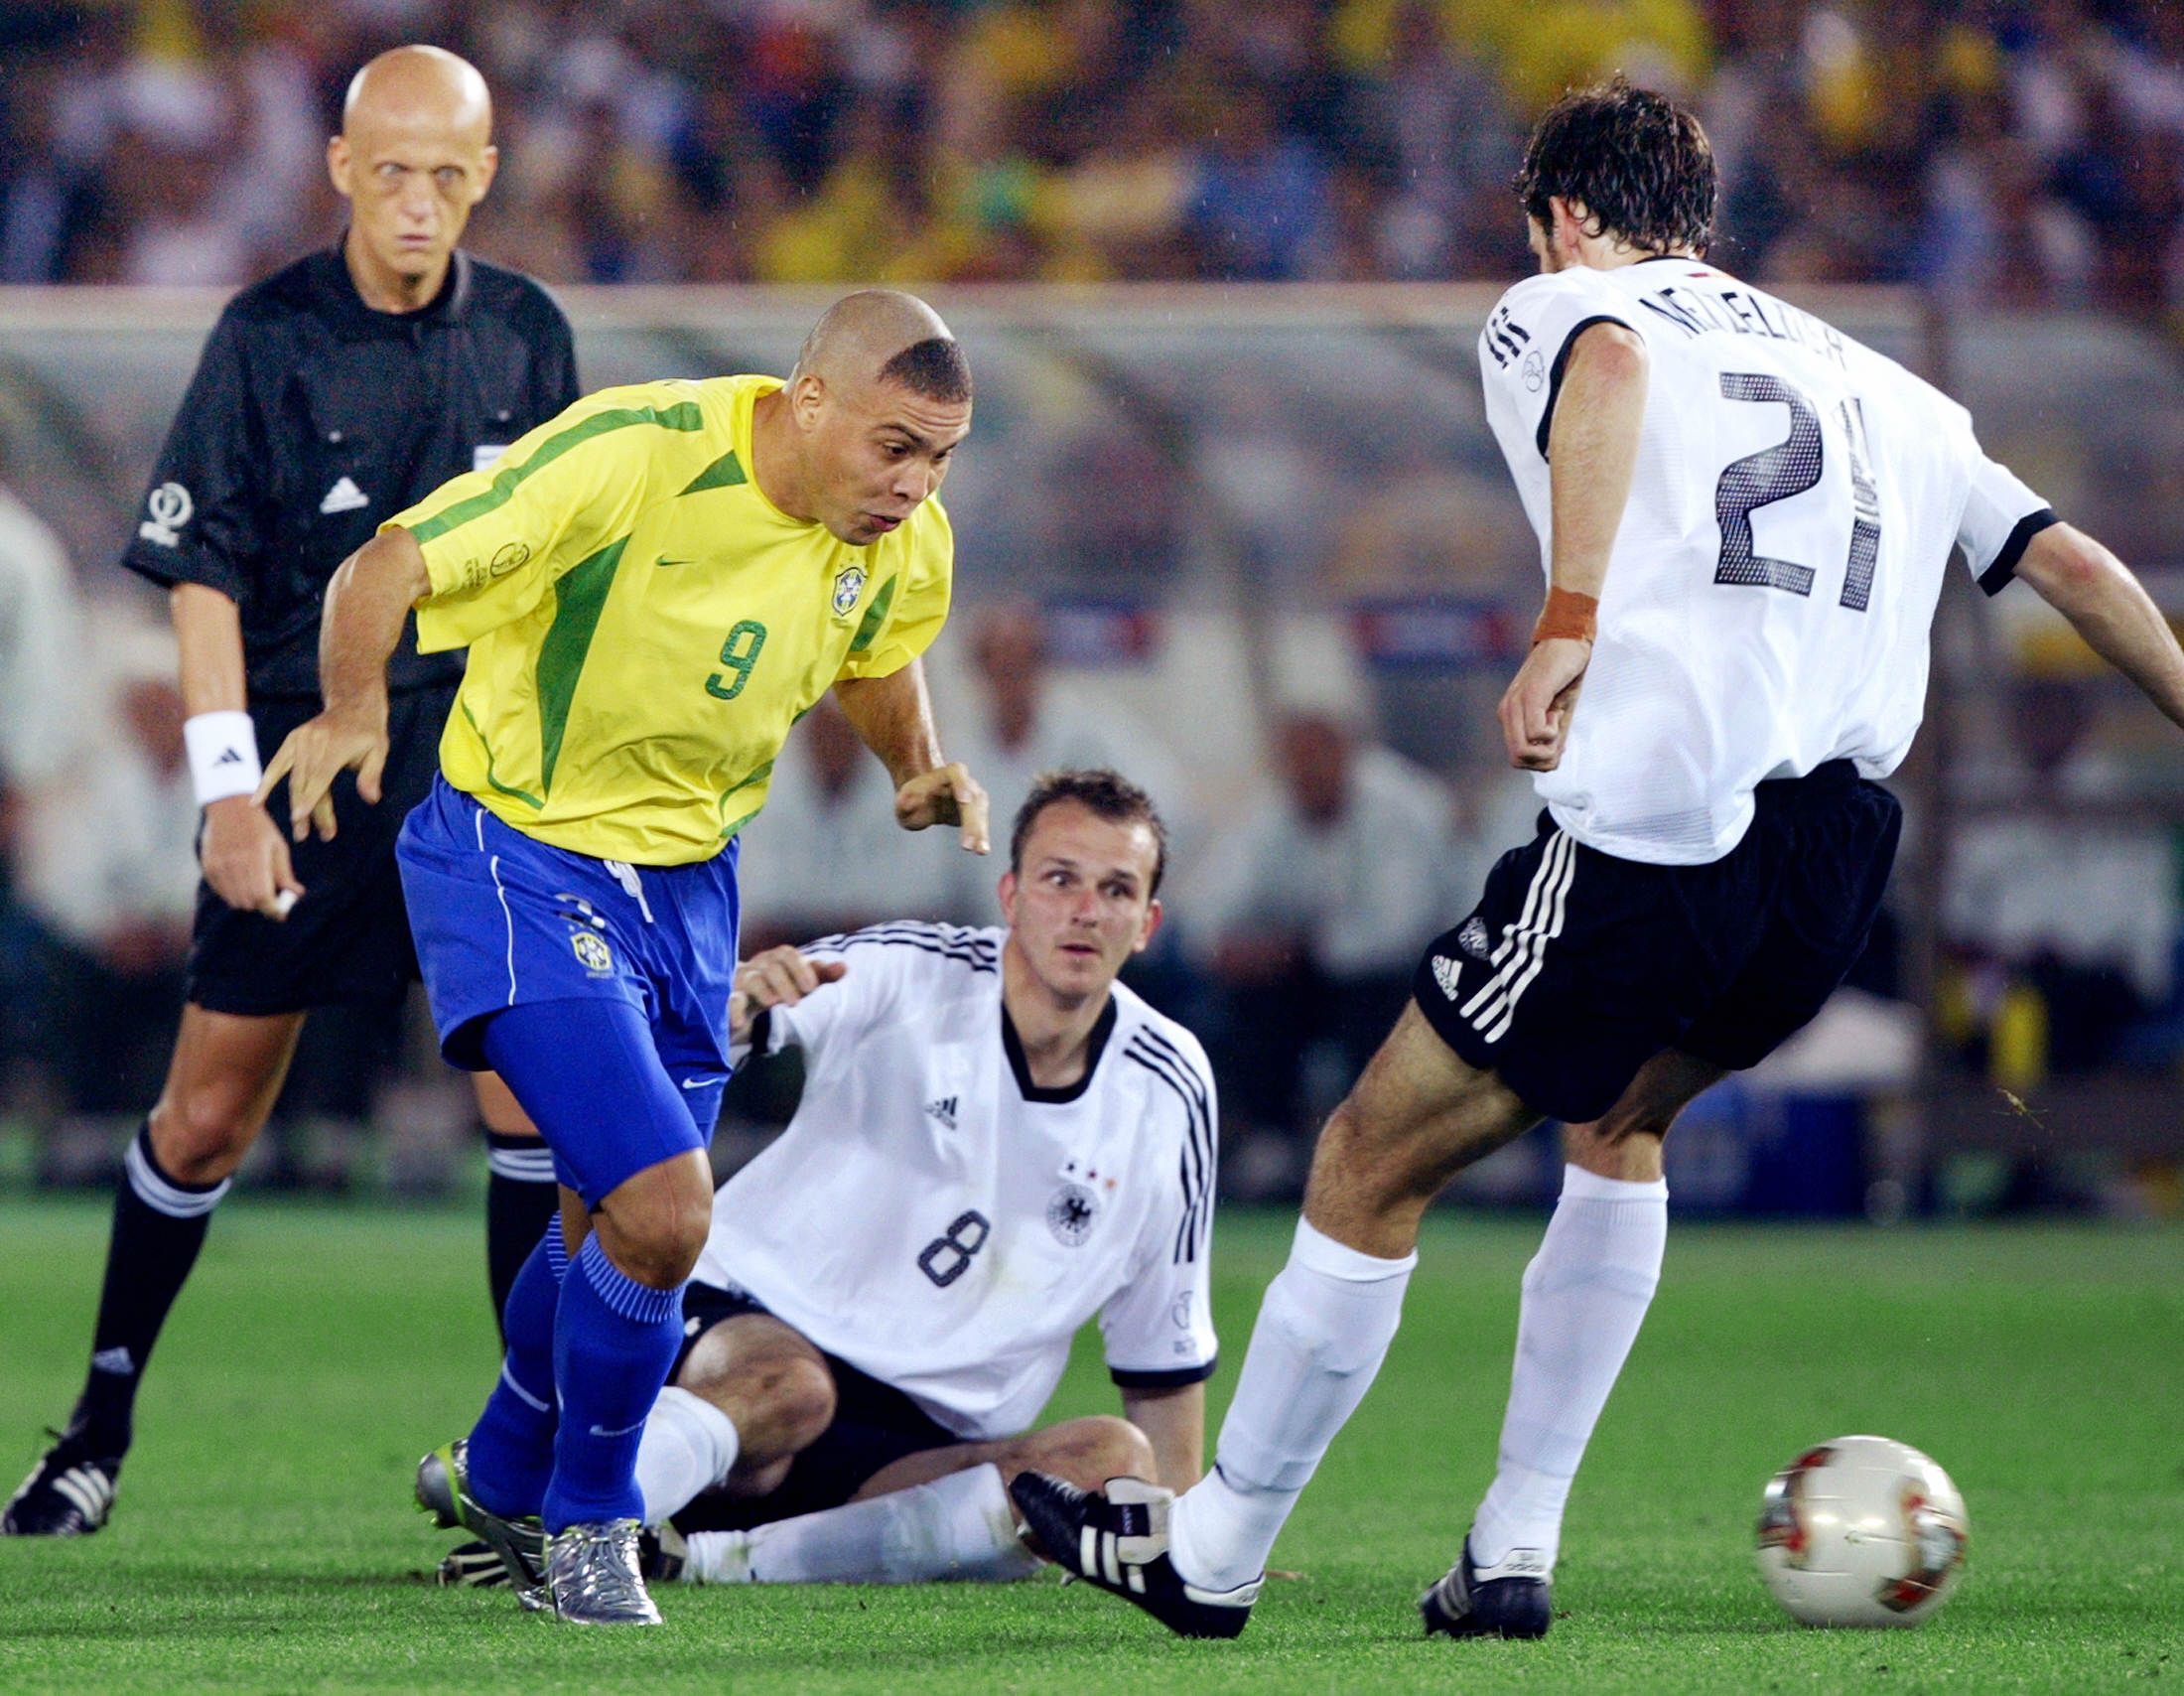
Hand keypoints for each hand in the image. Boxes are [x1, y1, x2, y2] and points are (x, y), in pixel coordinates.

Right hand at [199, 794, 304, 918]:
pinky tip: (240, 880)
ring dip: (247, 900)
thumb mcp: (278, 846)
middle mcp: (234, 864)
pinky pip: (221, 892)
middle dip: (262, 905)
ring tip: (255, 886)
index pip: (263, 896)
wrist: (229, 808)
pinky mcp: (207, 867)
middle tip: (270, 897)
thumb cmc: (260, 828)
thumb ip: (284, 873)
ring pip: (234, 900)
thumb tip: (296, 894)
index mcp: (255, 858)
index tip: (281, 913)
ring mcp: (218, 866)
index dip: (273, 909)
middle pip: (248, 902)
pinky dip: (232, 893)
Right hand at [255, 701, 388, 842]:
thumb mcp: (379, 750)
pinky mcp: (292, 741)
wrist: (353, 705)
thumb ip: (372, 774)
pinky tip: (256, 802)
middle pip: (306, 782)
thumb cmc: (368, 733)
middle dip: (309, 811)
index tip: (300, 817)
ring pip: (293, 778)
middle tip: (312, 836)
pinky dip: (266, 783)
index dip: (311, 797)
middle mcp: (313, 742)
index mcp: (335, 745)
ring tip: (300, 831)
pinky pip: (277, 765)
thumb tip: (372, 799)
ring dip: (295, 805)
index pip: (320, 776)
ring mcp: (300, 740)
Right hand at [728, 946, 846, 1044]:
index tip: (811, 987)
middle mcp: (757, 967)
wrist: (741, 1009)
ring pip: (751, 979)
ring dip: (763, 990)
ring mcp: (740, 982)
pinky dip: (733, 1009)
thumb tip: (844, 967)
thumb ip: (821, 976)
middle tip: (795, 1002)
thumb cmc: (776, 992)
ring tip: (773, 1004)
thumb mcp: (799, 985)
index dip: (800, 968)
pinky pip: (729, 1001)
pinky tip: (740, 1022)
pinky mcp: (726, 1001)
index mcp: (775, 961)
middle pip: (770, 965)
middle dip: (784, 981)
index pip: (787, 954)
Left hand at [893, 761, 989, 852]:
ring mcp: (974, 796)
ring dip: (980, 831)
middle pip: (972, 797)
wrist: (924, 800)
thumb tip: (910, 804)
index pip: (957, 773)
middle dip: (971, 821)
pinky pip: (981, 824)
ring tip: (980, 850)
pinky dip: (981, 837)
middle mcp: (964, 782)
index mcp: (945, 774)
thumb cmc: (911, 799)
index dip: (962, 784)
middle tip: (966, 844)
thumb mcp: (901, 801)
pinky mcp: (977, 812)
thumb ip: (903, 802)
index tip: (964, 800)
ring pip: (980, 812)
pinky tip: (982, 850)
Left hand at [1498, 636, 1591, 770]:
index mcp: (1509, 717)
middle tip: (1558, 736)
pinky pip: (1535, 732)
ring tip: (1557, 720)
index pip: (1517, 759)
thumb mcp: (1555, 711)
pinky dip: (1551, 731)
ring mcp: (1516, 703)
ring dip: (1548, 745)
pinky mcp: (1532, 695)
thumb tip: (1549, 762)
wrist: (1567, 640)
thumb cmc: (1563, 675)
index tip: (1556, 740)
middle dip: (1544, 759)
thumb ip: (1548, 735)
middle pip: (1518, 760)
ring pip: (1524, 751)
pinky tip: (1557, 712)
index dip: (1540, 760)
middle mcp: (1507, 712)